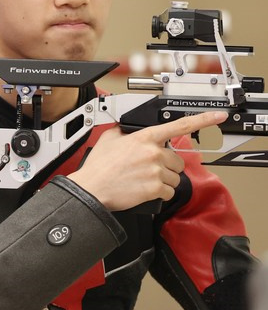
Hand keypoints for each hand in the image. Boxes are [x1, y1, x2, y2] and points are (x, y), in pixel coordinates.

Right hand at [68, 111, 226, 210]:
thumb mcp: (108, 138)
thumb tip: (128, 128)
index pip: (179, 126)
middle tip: (149, 169)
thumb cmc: (98, 167)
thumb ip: (124, 130)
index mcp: (144, 137)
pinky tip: (145, 190)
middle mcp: (153, 152)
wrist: (91, 188)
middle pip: (178, 160)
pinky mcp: (155, 188)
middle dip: (167, 166)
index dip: (203, 120)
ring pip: (175, 178)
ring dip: (164, 181)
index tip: (218, 116)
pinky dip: (160, 194)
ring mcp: (156, 171)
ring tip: (144, 180)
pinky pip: (169, 192)